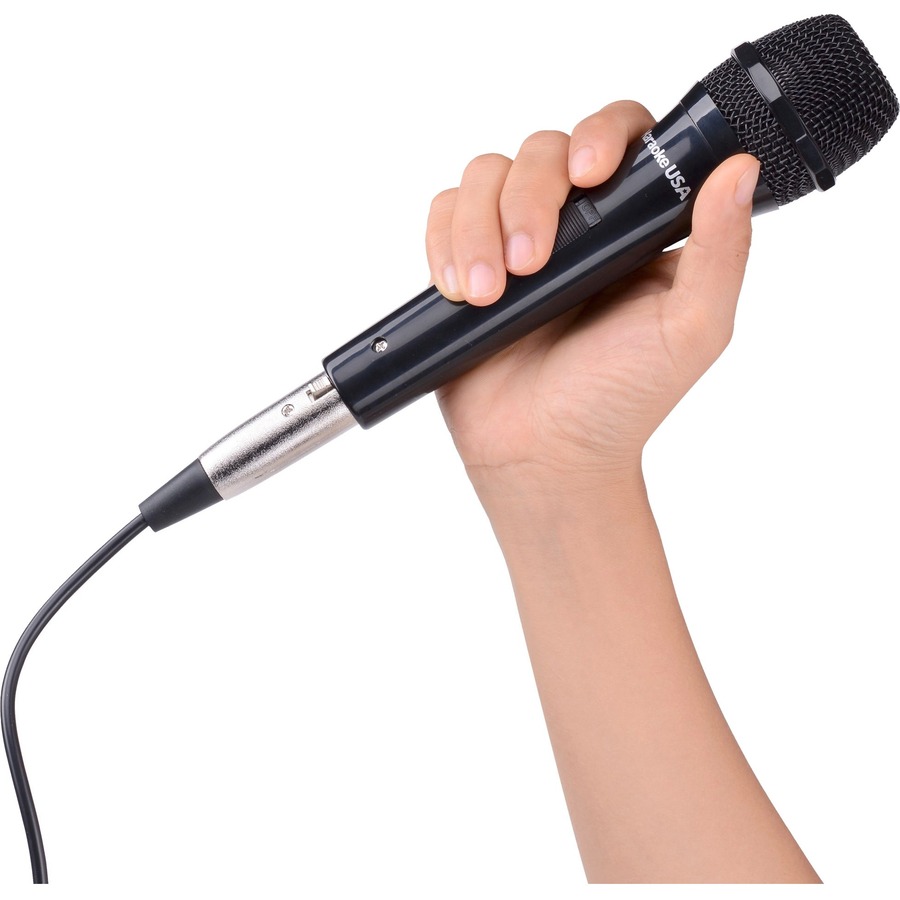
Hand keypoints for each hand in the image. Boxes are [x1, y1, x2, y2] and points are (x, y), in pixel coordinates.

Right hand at [427, 101, 758, 485]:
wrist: (544, 454)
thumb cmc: (619, 402)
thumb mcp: (690, 329)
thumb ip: (721, 251)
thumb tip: (739, 167)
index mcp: (633, 226)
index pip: (620, 135)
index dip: (601, 135)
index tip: (590, 177)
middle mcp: (574, 224)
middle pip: (542, 149)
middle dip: (529, 200)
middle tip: (531, 267)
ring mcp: (514, 240)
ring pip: (486, 174)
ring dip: (479, 227)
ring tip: (489, 295)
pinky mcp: (466, 262)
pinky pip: (444, 213)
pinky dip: (444, 241)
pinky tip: (462, 290)